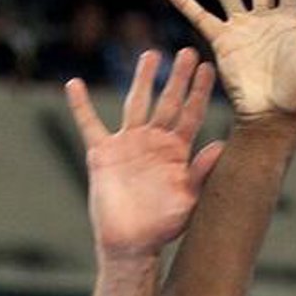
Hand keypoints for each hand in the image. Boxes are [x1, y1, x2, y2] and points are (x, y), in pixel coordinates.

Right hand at [66, 48, 222, 257]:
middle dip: (177, 78)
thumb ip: (202, 172)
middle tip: (188, 52)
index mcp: (176, 152)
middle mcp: (153, 142)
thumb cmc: (162, 227)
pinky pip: (89, 124)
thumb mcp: (188, 200)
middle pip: (167, 102)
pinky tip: (74, 84)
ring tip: (150, 55)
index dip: (199, 92)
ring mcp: (127, 144)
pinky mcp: (102, 153)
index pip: (190, 115)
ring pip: (135, 104)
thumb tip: (221, 146)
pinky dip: (81, 106)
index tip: (209, 69)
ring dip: (142, 80)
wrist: (130, 243)